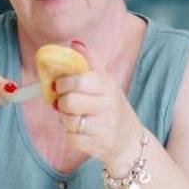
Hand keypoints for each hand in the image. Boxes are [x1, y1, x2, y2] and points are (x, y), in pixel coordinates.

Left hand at [52, 39, 143, 174]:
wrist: (129, 140)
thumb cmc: (112, 107)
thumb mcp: (106, 82)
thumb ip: (90, 62)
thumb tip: (74, 43)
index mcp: (108, 86)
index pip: (79, 81)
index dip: (63, 83)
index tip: (59, 86)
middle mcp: (108, 106)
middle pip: (69, 102)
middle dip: (61, 103)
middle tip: (63, 103)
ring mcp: (103, 127)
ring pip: (68, 121)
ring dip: (65, 119)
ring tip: (74, 117)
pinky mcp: (97, 145)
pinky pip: (71, 138)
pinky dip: (71, 136)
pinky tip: (81, 132)